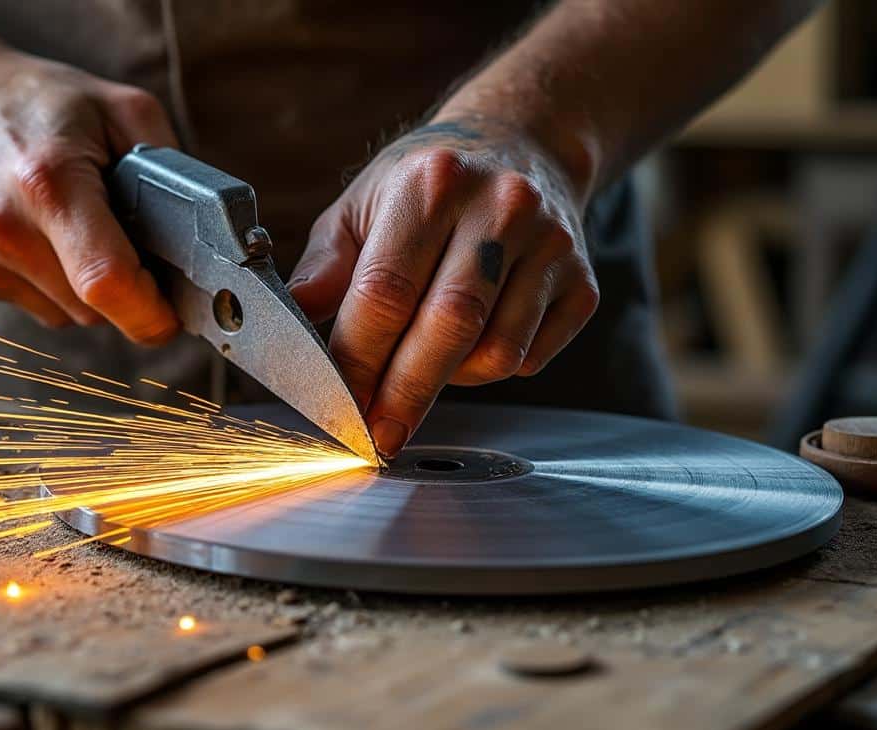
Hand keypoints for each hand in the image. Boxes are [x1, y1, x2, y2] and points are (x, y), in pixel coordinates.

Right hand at [0, 44, 178, 341]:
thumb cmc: (42, 102)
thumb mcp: (122, 110)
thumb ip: (173, 174)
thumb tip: (209, 242)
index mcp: (50, 183)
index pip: (109, 282)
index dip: (153, 311)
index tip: (177, 308)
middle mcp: (7, 228)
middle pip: (98, 308)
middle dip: (132, 292)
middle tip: (138, 244)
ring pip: (75, 316)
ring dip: (96, 289)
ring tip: (84, 226)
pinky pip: (47, 308)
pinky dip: (64, 285)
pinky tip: (52, 237)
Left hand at [288, 113, 598, 456]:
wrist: (523, 144)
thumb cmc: (428, 184)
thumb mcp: (362, 203)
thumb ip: (326, 266)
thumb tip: (292, 322)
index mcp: (431, 183)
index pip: (387, 291)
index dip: (359, 359)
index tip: (339, 405)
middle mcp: (500, 207)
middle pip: (449, 325)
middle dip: (405, 394)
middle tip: (378, 437)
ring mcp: (551, 244)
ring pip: (496, 352)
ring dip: (451, 380)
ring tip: (426, 360)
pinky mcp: (584, 281)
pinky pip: (531, 357)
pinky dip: (494, 368)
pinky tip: (474, 340)